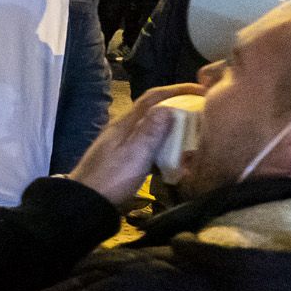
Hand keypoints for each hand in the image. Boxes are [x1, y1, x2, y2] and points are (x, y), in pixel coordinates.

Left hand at [67, 84, 206, 204]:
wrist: (87, 201)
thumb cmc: (112, 177)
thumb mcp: (135, 154)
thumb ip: (150, 131)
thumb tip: (168, 106)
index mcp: (125, 123)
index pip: (152, 98)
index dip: (177, 90)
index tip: (201, 89)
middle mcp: (123, 128)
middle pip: (153, 109)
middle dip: (178, 105)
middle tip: (203, 110)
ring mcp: (122, 143)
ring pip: (152, 127)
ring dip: (173, 125)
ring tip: (195, 131)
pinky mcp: (125, 158)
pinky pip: (150, 144)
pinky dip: (165, 144)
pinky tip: (177, 154)